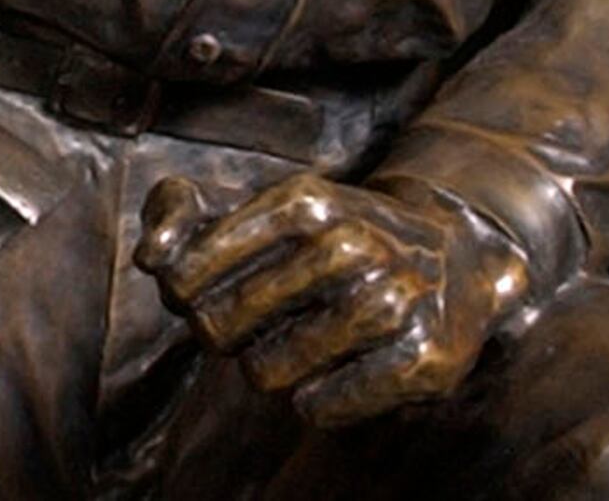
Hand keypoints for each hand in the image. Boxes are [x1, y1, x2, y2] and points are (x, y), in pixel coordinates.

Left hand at [135, 171, 531, 425]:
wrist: (460, 252)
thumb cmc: (337, 233)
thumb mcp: (265, 206)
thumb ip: (185, 216)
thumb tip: (148, 257)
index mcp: (302, 200)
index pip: (188, 270)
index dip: (182, 292)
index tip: (195, 292)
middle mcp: (347, 244)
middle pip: (218, 326)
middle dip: (221, 333)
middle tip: (248, 325)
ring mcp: (390, 301)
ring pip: (266, 373)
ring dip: (268, 369)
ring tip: (296, 343)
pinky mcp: (422, 358)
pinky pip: (321, 407)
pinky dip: (315, 400)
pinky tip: (333, 371)